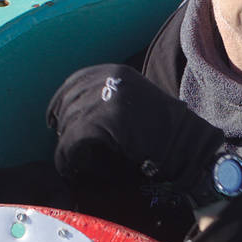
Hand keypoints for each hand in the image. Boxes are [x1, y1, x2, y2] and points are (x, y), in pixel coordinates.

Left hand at [48, 66, 224, 199]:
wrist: (187, 143)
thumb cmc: (163, 130)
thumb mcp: (134, 101)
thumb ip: (108, 100)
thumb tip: (75, 114)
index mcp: (115, 71)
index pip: (73, 83)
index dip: (59, 104)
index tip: (54, 122)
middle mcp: (108, 79)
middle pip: (67, 103)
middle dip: (64, 128)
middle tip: (67, 149)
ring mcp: (105, 98)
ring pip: (68, 124)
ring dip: (66, 146)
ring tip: (71, 162)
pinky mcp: (102, 121)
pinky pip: (71, 143)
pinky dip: (66, 159)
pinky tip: (71, 170)